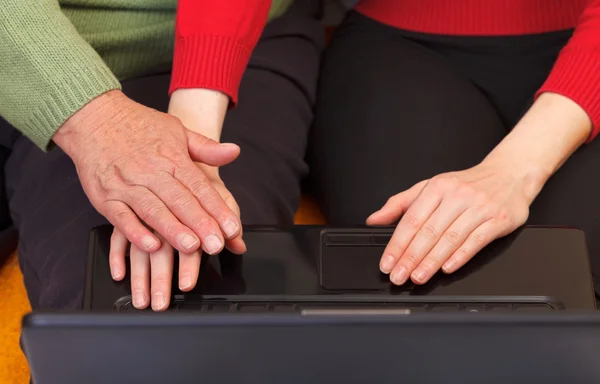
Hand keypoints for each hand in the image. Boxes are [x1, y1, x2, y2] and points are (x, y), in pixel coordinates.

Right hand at [106, 87, 242, 310]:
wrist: (93, 116)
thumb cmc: (138, 126)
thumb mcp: (177, 130)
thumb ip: (206, 147)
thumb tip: (234, 152)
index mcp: (172, 158)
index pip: (200, 187)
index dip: (217, 209)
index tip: (233, 228)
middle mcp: (151, 172)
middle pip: (180, 202)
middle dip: (200, 225)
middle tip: (217, 244)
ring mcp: (127, 185)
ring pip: (154, 211)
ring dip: (173, 230)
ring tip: (191, 247)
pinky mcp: (105, 197)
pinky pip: (121, 218)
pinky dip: (135, 232)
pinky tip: (151, 245)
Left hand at [367, 92, 592, 285]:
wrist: (509, 174)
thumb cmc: (466, 184)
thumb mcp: (430, 187)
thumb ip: (400, 204)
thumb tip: (374, 220)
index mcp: (437, 188)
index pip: (412, 219)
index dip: (397, 244)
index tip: (387, 262)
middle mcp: (457, 196)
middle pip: (429, 231)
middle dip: (411, 257)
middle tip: (398, 276)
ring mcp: (479, 208)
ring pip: (451, 238)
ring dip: (431, 261)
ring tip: (418, 277)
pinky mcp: (498, 219)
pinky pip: (477, 240)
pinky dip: (460, 256)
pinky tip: (447, 268)